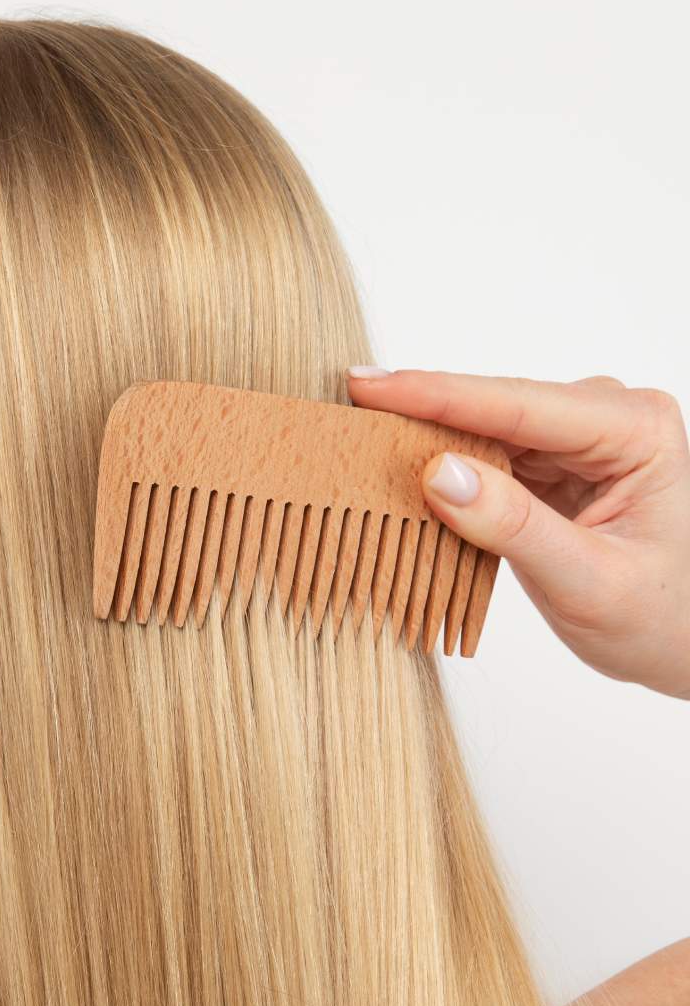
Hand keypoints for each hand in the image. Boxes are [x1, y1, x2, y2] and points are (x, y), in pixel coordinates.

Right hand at [345, 368, 689, 698]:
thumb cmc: (664, 619)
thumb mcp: (588, 584)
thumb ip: (515, 527)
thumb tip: (439, 474)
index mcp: (636, 430)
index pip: (520, 405)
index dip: (437, 394)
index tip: (368, 387)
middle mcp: (611, 419)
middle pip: (497, 407)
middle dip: (422, 415)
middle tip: (347, 417)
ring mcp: (583, 439)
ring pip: (487, 430)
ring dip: (431, 444)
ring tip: (365, 448)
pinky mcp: (559, 465)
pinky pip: (491, 457)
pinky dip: (450, 473)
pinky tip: (408, 478)